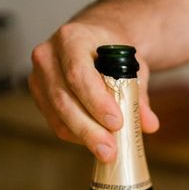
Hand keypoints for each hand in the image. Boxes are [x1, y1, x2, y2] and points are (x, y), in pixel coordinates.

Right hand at [29, 21, 158, 162]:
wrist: (94, 39)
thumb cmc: (114, 51)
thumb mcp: (132, 64)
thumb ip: (140, 94)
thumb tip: (150, 124)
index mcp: (72, 37)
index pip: (79, 73)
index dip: (97, 101)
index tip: (117, 123)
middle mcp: (48, 55)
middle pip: (64, 98)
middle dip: (89, 128)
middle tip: (110, 149)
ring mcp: (39, 76)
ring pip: (57, 114)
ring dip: (82, 136)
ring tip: (106, 152)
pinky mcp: (39, 94)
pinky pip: (55, 120)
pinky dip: (75, 134)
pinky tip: (95, 140)